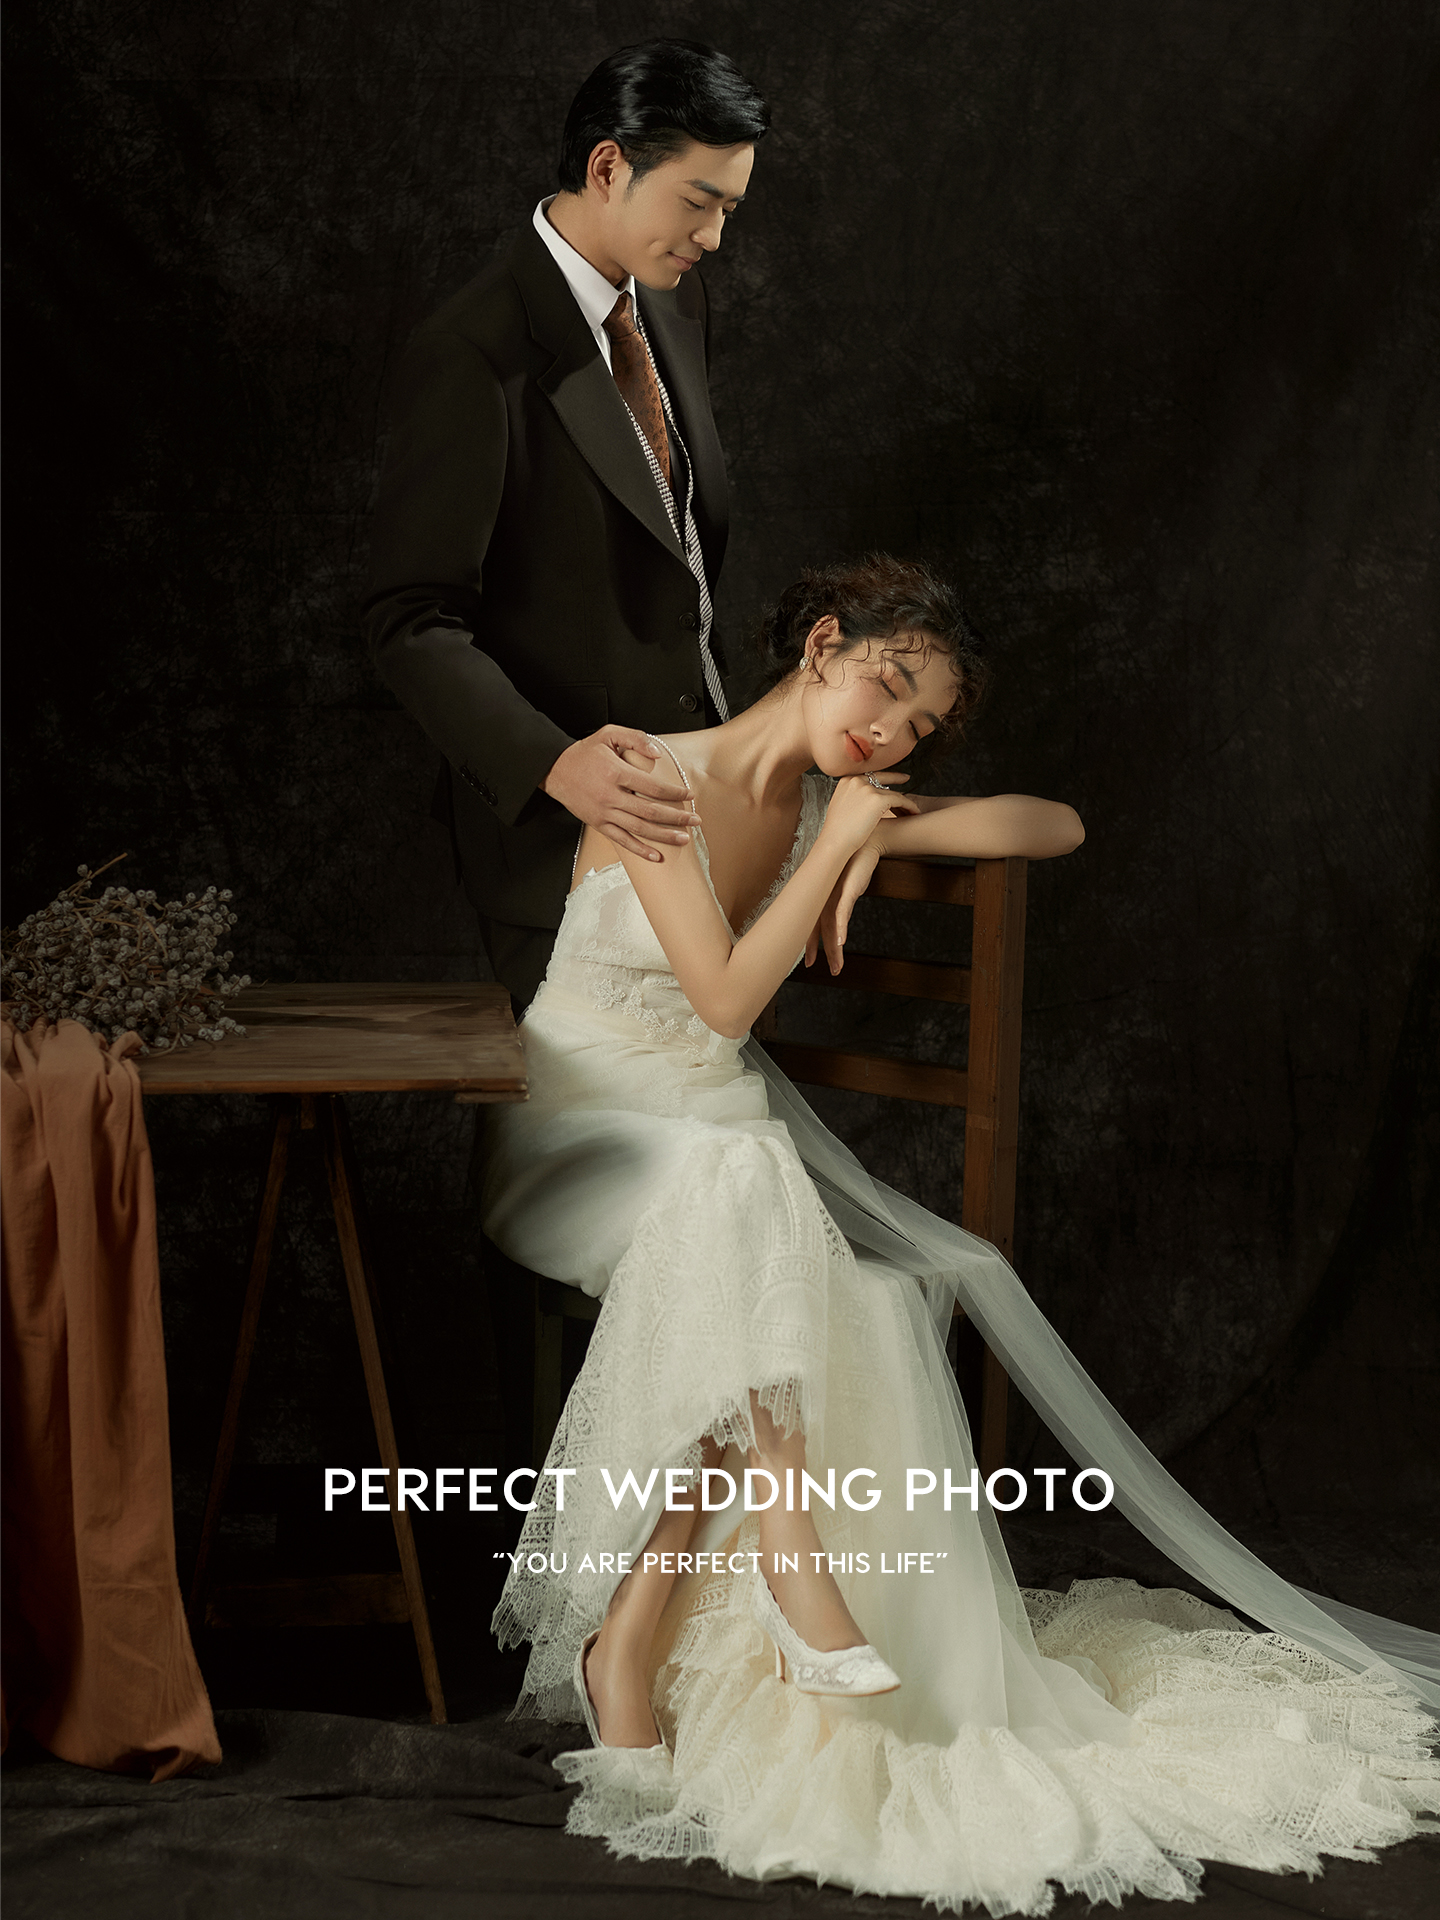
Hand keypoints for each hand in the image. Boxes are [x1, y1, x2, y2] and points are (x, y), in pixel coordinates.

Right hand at [541, 727, 694, 860]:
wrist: (555, 769)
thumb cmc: (584, 752)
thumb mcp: (608, 734)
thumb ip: (635, 738)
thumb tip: (658, 754)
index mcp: (616, 773)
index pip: (653, 787)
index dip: (674, 792)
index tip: (689, 795)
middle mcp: (611, 796)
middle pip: (651, 812)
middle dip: (677, 818)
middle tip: (696, 821)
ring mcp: (604, 813)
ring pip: (639, 829)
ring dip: (664, 836)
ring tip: (684, 839)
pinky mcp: (598, 824)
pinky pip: (621, 841)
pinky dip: (639, 850)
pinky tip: (655, 856)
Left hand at [805, 841, 881, 974]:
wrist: (865, 844)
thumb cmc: (856, 867)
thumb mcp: (846, 889)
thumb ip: (841, 904)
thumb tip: (839, 917)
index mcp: (822, 900)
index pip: (813, 927)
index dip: (810, 945)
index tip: (809, 962)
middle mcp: (825, 900)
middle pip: (821, 932)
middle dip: (823, 953)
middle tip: (825, 970)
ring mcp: (835, 896)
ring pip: (832, 927)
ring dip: (834, 949)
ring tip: (836, 967)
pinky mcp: (848, 891)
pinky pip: (842, 912)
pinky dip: (841, 929)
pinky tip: (841, 943)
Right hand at [818, 770, 916, 859]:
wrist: (835, 842)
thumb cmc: (837, 832)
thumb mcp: (840, 807)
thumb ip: (851, 798)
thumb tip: (862, 801)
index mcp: (846, 781)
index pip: (868, 775)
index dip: (881, 776)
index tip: (890, 776)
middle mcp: (856, 780)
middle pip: (881, 778)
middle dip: (895, 778)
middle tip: (906, 778)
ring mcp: (867, 789)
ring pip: (893, 792)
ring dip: (904, 801)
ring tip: (911, 808)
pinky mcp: (878, 799)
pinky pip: (900, 800)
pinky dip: (909, 806)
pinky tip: (914, 812)